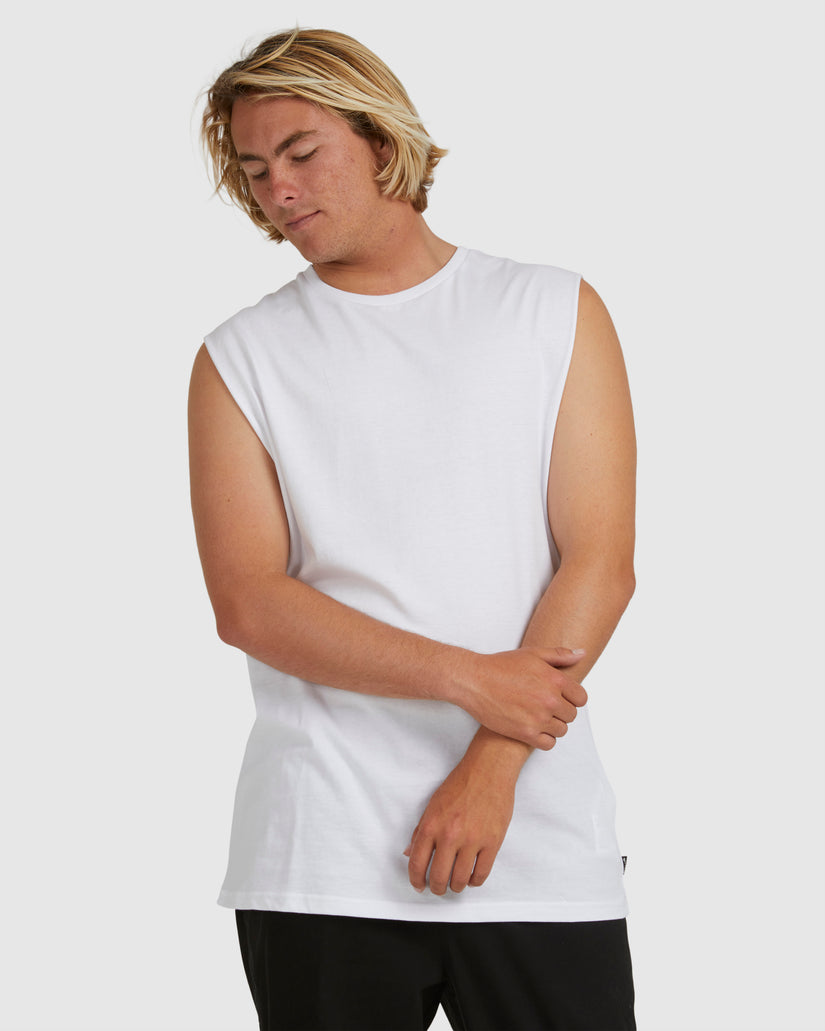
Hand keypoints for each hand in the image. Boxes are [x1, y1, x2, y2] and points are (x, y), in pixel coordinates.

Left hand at [404, 752, 515, 894]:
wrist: (488, 770)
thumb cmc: (461, 784)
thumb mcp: (433, 804)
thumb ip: (420, 831)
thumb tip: (411, 853)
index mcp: (431, 825)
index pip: (417, 863)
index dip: (416, 880)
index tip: (419, 885)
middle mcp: (450, 835)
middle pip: (439, 877)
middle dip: (437, 888)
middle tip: (438, 888)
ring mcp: (472, 840)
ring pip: (460, 880)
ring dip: (455, 887)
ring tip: (455, 883)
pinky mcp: (492, 842)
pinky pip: (481, 874)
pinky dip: (474, 881)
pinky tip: (471, 876)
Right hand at [460, 646, 587, 749]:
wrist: (474, 681)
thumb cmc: (501, 666)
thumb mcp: (533, 654)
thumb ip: (560, 655)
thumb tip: (582, 654)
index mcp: (555, 680)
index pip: (581, 698)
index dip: (572, 698)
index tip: (560, 697)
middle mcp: (550, 700)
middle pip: (571, 715)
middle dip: (561, 711)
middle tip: (544, 705)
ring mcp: (538, 718)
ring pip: (561, 730)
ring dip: (553, 725)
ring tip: (537, 716)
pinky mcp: (526, 734)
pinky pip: (549, 744)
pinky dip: (544, 738)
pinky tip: (533, 728)